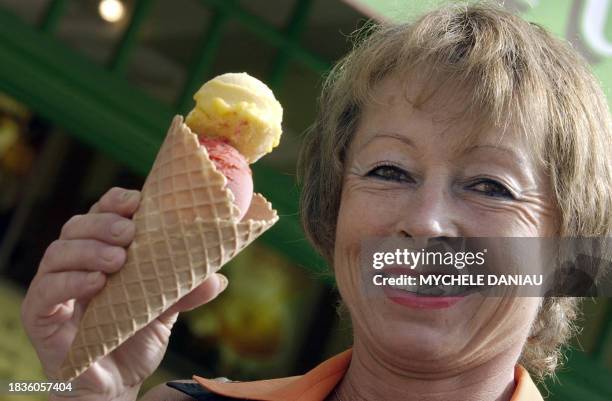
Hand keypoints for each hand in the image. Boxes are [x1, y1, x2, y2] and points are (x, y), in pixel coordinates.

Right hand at [21, 187, 227, 400]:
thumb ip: (185, 292)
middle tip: (130, 233)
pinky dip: (70, 282)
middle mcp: (75, 264)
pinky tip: (97, 284)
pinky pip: (46, 290)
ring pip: (57, 252)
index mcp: (102, 253)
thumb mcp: (165, 311)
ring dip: (88, 250)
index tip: (138, 201)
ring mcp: (55, 288)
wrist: (116, 386)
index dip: (115, 202)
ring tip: (117, 260)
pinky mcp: (40, 315)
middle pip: (77, 226)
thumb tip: (217, 278)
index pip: (102, 214)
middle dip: (102, 222)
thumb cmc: (135, 339)